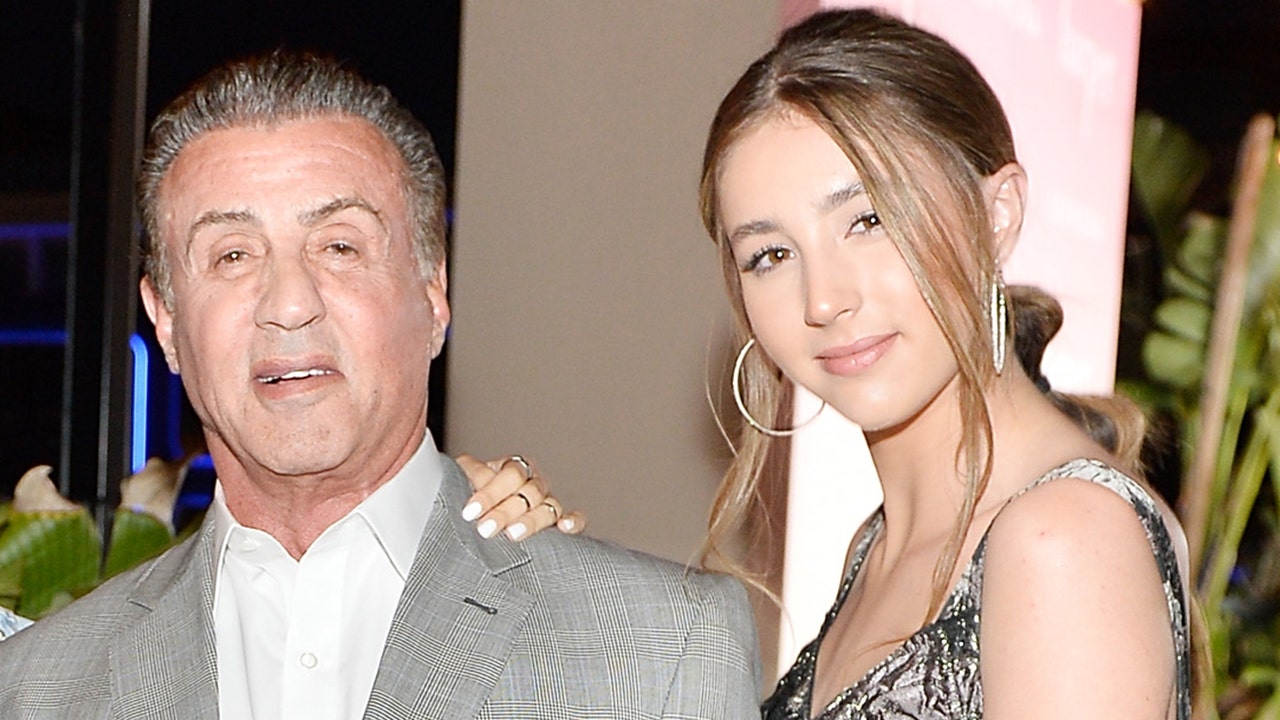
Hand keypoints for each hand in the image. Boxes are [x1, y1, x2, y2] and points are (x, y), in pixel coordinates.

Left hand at [455, 454, 585, 540]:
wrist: (486, 514)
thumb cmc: (478, 496)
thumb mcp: (470, 482)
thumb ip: (468, 476)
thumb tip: (457, 468)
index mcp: (515, 467)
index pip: (511, 474)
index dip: (491, 492)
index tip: (471, 512)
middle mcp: (536, 483)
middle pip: (529, 492)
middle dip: (505, 512)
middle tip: (485, 529)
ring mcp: (549, 502)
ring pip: (549, 507)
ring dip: (531, 521)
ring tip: (513, 534)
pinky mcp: (561, 522)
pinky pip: (576, 519)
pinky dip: (573, 521)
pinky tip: (563, 528)